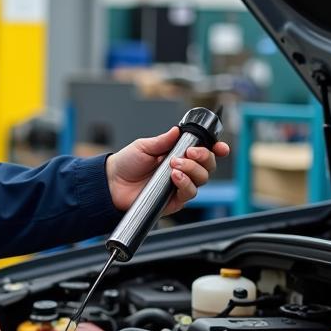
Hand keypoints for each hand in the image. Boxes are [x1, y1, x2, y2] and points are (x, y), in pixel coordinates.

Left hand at [105, 127, 229, 215]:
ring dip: (192, 169)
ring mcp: (179, 186)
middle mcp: (182, 170)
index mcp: (178, 154)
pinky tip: (175, 177)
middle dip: (203, 157)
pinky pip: (189, 194)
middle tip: (189, 152)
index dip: (215, 149)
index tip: (220, 147)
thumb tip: (179, 129)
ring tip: (175, 164)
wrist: (111, 183)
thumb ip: (163, 140)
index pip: (203, 152)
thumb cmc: (126, 164)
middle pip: (207, 166)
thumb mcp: (144, 146)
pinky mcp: (174, 201)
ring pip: (201, 179)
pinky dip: (185, 184)